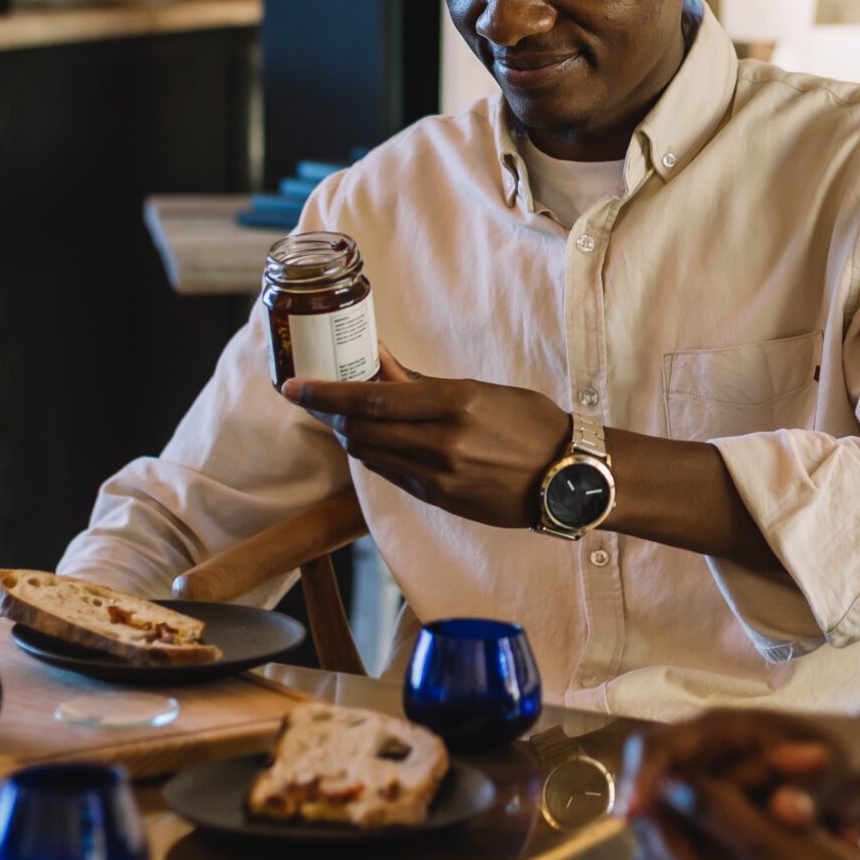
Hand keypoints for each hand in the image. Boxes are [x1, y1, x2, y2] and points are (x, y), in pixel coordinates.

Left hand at [282, 347, 572, 527]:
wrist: (566, 477)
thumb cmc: (528, 423)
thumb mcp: (478, 390)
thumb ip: (422, 381)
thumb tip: (377, 359)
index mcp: (453, 404)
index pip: (371, 399)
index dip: (325, 394)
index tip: (293, 387)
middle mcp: (441, 443)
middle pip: (360, 430)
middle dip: (331, 414)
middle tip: (315, 398)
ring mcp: (438, 477)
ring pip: (369, 455)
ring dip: (349, 435)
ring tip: (343, 417)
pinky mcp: (439, 500)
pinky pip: (390, 475)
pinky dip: (374, 455)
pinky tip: (375, 442)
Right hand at [621, 710, 859, 859]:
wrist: (852, 775)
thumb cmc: (835, 758)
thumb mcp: (828, 764)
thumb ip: (805, 784)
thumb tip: (784, 808)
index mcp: (714, 734)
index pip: (656, 749)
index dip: (639, 778)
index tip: (630, 815)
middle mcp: (693, 768)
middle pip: (654, 811)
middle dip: (676, 859)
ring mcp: (690, 806)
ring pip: (659, 850)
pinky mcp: (696, 838)